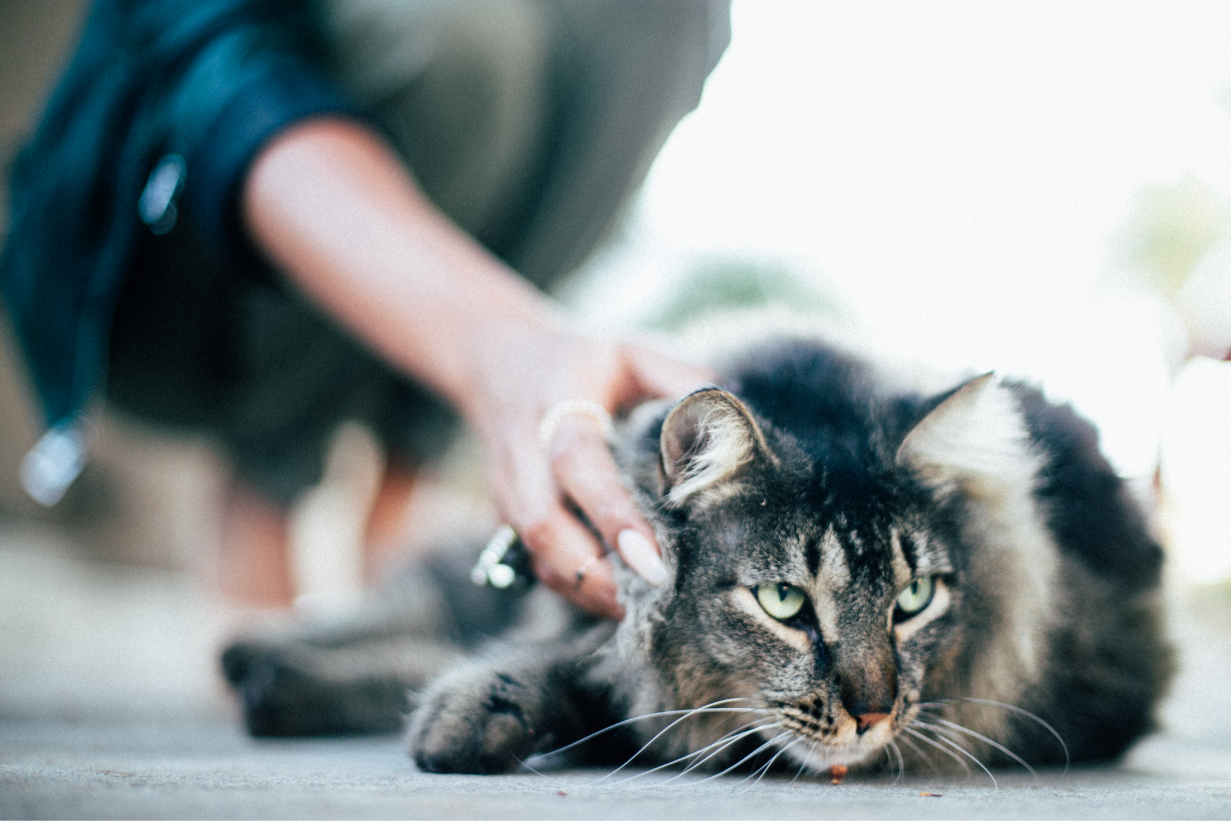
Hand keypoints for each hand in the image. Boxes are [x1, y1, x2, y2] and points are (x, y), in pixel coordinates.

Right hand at [242, 118, 711, 617]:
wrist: (498, 364)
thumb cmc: (581, 361)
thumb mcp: (629, 351)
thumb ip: (677, 376)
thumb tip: (737, 412)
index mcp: (555, 407)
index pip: (577, 464)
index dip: (610, 513)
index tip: (652, 556)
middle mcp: (522, 454)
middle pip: (543, 527)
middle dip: (596, 573)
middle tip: (657, 599)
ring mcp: (507, 490)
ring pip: (538, 555)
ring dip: (587, 590)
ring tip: (644, 609)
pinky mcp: (504, 515)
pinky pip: (536, 563)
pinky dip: (576, 587)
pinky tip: (619, 597)